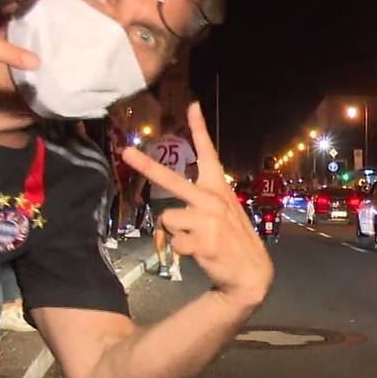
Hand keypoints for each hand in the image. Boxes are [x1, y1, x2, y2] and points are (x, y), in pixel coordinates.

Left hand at [123, 103, 272, 307]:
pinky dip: (182, 251)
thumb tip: (181, 195)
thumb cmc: (233, 239)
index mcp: (218, 188)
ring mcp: (207, 219)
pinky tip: (200, 254)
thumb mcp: (226, 211)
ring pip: (167, 219)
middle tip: (126, 153)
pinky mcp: (202, 241)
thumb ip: (206, 197)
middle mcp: (212, 198)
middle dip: (146, 166)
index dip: (199, 128)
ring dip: (176, 232)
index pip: (208, 152)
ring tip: (196, 239)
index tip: (192, 105)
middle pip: (170, 180)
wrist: (250, 272)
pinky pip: (174, 242)